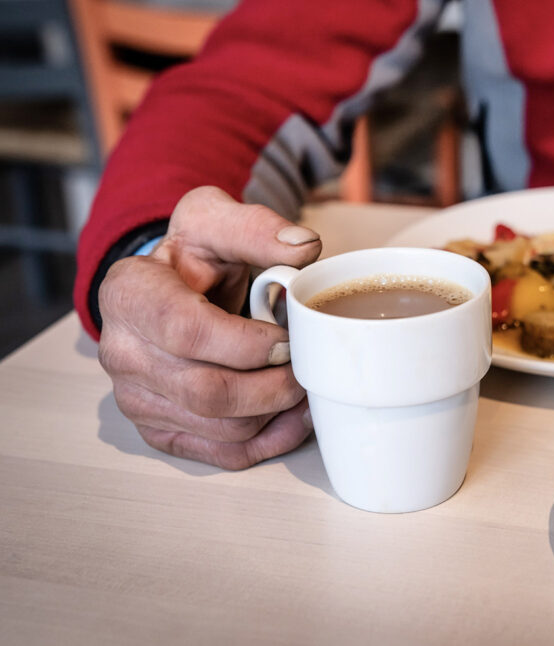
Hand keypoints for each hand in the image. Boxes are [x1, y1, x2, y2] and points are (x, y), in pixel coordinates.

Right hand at [97, 186, 321, 468]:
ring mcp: (136, 397)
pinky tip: (293, 417)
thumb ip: (256, 228)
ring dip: (275, 414)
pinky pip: (218, 452)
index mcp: (129, 293)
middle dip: (271, 385)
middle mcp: (122, 351)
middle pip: (205, 390)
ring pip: (218, 427)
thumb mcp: (217, 222)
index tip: (287, 337)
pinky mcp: (160, 428)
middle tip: (308, 368)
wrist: (172, 288)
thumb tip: (303, 247)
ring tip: (309, 387)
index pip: (186, 332)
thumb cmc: (195, 255)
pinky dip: (266, 441)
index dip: (245, 343)